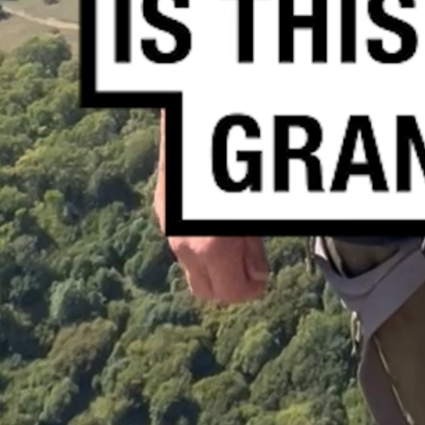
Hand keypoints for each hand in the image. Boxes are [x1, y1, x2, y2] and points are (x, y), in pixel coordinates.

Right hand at [154, 139, 268, 302]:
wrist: (193, 131)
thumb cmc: (231, 167)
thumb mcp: (251, 210)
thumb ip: (252, 246)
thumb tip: (256, 275)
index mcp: (212, 247)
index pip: (230, 292)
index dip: (250, 290)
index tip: (262, 279)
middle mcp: (185, 246)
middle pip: (206, 292)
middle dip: (229, 286)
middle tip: (249, 270)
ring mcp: (170, 231)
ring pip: (191, 270)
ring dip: (213, 266)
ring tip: (235, 244)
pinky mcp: (163, 214)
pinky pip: (181, 245)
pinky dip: (198, 247)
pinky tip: (215, 227)